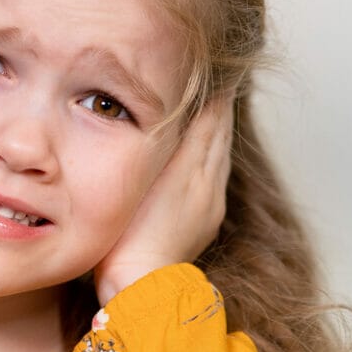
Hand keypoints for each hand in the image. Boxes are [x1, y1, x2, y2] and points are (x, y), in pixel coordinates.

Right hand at [92, 91, 234, 304]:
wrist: (141, 285)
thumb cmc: (131, 233)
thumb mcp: (146, 176)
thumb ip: (169, 139)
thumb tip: (191, 102)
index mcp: (194, 167)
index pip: (212, 117)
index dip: (212, 91)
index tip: (212, 66)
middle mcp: (208, 184)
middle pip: (219, 134)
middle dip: (218, 106)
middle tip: (216, 77)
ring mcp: (208, 206)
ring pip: (218, 157)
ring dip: (217, 131)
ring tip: (213, 107)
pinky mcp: (204, 224)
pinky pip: (215, 179)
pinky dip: (213, 158)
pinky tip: (203, 157)